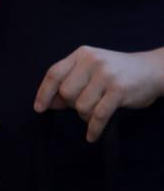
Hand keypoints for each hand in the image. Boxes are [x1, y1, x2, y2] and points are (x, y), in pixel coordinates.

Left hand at [33, 46, 163, 141]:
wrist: (152, 70)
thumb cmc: (117, 73)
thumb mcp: (91, 70)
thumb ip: (71, 82)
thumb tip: (49, 103)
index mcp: (81, 55)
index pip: (53, 73)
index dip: (44, 92)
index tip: (39, 109)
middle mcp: (92, 62)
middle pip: (66, 92)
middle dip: (70, 105)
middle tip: (82, 106)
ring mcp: (106, 76)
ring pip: (81, 105)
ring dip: (85, 116)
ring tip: (94, 113)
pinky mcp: (119, 91)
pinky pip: (98, 116)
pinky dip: (93, 129)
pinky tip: (92, 136)